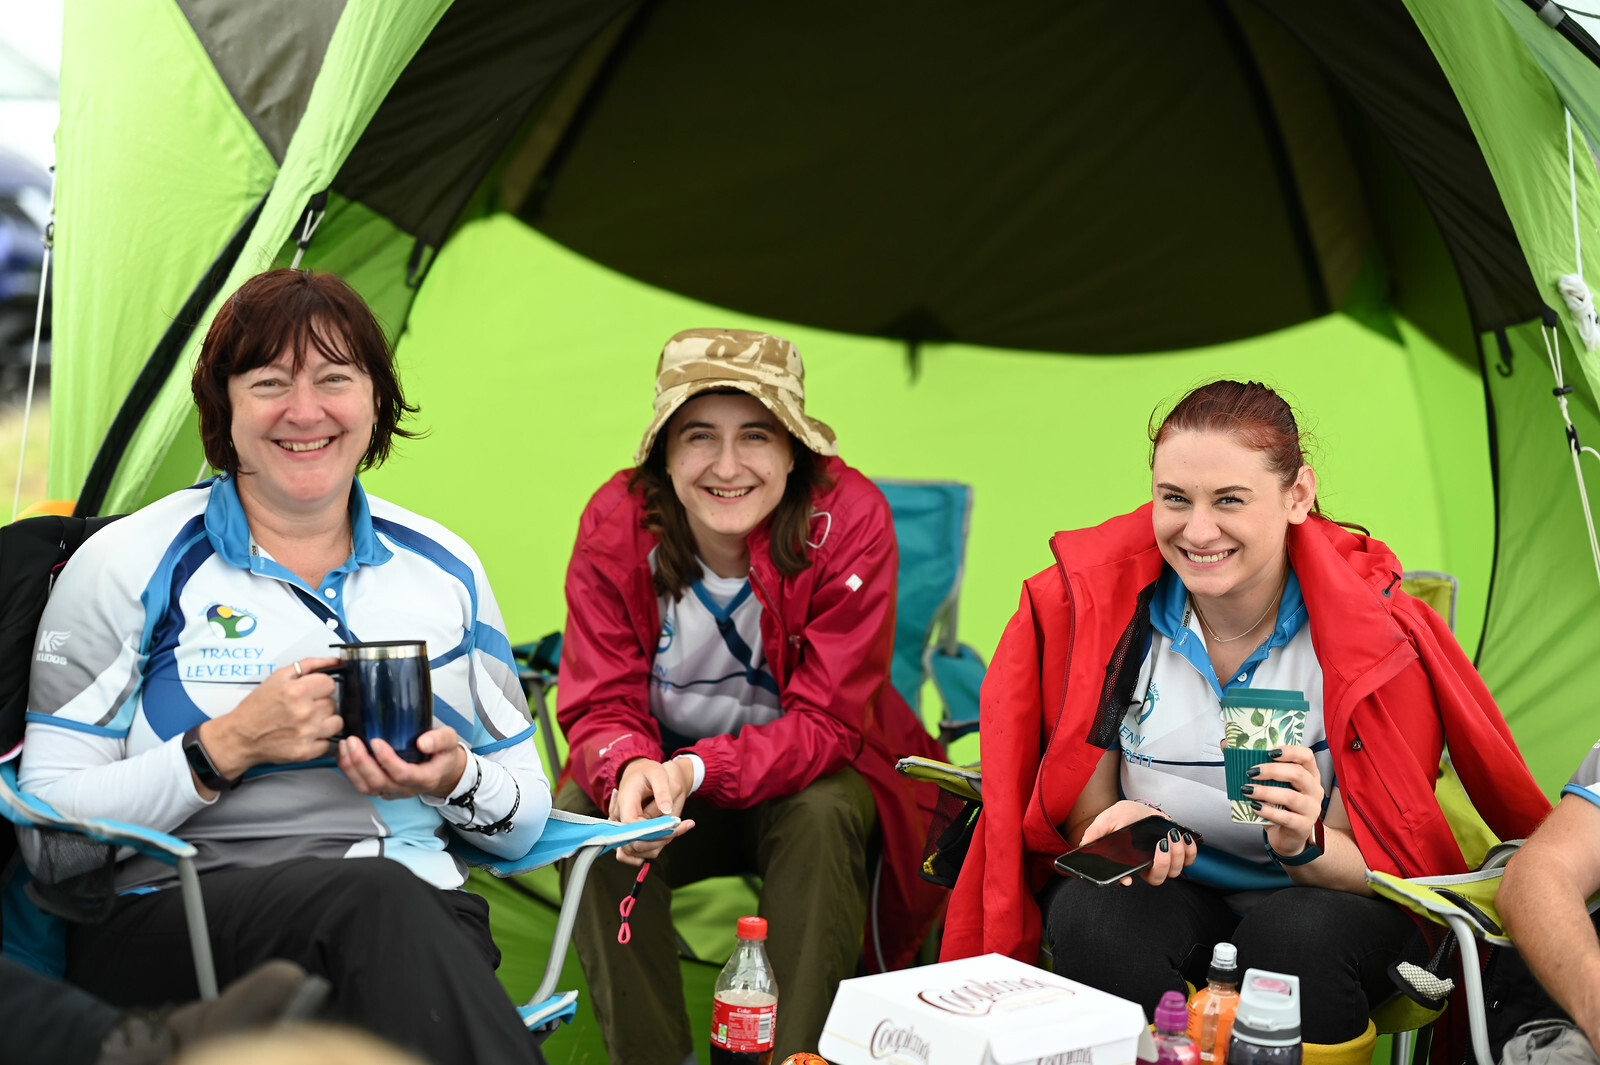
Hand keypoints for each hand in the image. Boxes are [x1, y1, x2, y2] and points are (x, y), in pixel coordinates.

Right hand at [199, 657, 343, 783]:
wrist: (240, 737)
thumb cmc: (256, 708)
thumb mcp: (277, 677)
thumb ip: (308, 665)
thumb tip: (333, 661)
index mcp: (296, 692)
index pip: (330, 683)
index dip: (320, 686)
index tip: (311, 691)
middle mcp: (304, 713)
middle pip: (332, 703)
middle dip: (319, 703)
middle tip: (303, 706)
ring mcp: (306, 734)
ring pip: (336, 722)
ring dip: (324, 721)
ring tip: (307, 721)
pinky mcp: (306, 751)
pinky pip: (328, 742)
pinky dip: (319, 739)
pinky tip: (305, 734)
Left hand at [338, 727, 468, 799]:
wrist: (443, 771)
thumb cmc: (443, 754)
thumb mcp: (450, 741)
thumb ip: (440, 739)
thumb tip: (423, 742)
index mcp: (425, 778)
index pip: (403, 774)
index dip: (387, 760)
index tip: (376, 741)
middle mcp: (407, 789)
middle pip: (379, 782)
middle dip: (362, 762)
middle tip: (353, 741)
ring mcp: (393, 791)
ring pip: (367, 787)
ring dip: (352, 768)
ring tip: (346, 746)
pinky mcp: (383, 789)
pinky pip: (362, 786)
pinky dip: (350, 771)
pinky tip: (345, 755)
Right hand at [608, 757, 695, 865]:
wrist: (640, 771)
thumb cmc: (648, 771)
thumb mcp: (658, 774)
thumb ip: (662, 791)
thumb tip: (667, 810)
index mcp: (625, 802)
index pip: (632, 827)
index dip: (652, 832)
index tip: (672, 826)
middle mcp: (619, 818)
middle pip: (633, 844)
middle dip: (658, 840)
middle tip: (681, 826)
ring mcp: (622, 827)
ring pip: (636, 851)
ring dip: (659, 844)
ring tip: (680, 826)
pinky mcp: (629, 832)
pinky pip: (637, 849)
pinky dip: (653, 846)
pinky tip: (669, 832)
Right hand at [1079, 800, 1197, 886]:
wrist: (1138, 809)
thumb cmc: (1122, 817)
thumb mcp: (1105, 821)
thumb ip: (1094, 833)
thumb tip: (1085, 846)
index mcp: (1128, 863)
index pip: (1127, 879)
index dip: (1126, 881)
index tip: (1128, 879)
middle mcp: (1146, 866)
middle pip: (1157, 877)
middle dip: (1163, 864)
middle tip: (1160, 845)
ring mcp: (1162, 861)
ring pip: (1175, 870)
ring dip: (1177, 854)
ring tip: (1172, 836)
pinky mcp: (1176, 852)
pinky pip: (1189, 860)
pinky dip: (1191, 851)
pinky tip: (1184, 838)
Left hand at [1239, 744, 1324, 858]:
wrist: (1288, 835)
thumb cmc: (1280, 805)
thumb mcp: (1272, 784)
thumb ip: (1255, 765)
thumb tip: (1227, 745)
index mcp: (1309, 774)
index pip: (1306, 756)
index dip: (1290, 751)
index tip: (1270, 751)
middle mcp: (1313, 789)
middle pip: (1298, 774)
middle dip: (1272, 770)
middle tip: (1251, 771)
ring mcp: (1311, 808)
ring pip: (1291, 797)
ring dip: (1266, 791)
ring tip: (1247, 790)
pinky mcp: (1302, 826)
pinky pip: (1285, 817)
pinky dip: (1268, 811)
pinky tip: (1254, 807)